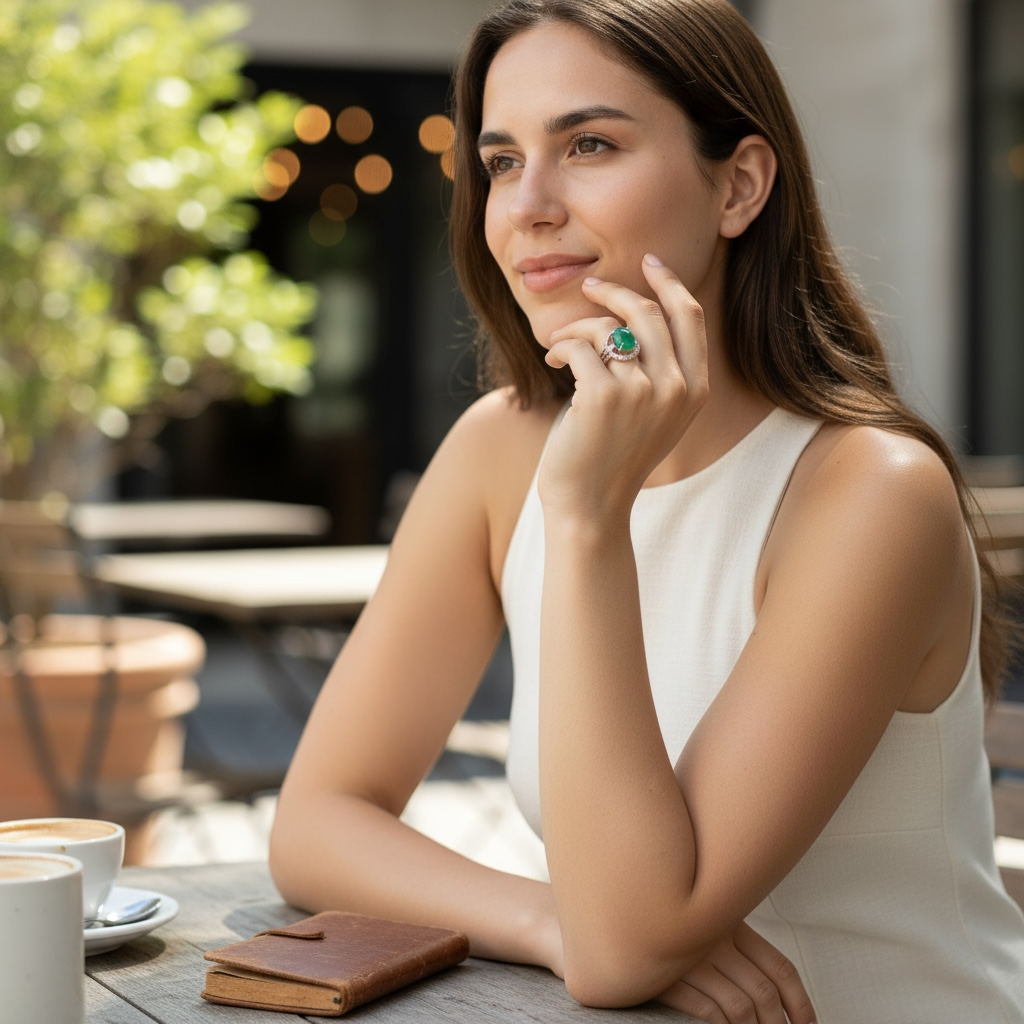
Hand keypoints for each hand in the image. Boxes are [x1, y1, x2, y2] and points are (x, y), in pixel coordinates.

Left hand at [538, 254, 708, 523]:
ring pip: (607, 326)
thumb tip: (636, 308)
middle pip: (649, 310)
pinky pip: (579, 345)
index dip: (669, 282)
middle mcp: (677, 388)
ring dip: (577, 327)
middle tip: (590, 286)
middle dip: (614, 292)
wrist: (591, 507)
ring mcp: (642, 392)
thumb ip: (659, 369)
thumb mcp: (654, 414)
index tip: (649, 263)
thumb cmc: (614, 457)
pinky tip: (552, 358)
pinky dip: (561, 345)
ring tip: (561, 343)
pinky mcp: (603, 397)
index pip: (690, 315)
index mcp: (696, 390)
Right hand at [657, 923, 815, 1023]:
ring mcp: (691, 956)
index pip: (780, 967)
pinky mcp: (666, 976)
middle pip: (764, 992)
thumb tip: (770, 989)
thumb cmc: (662, 926)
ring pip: (741, 1007)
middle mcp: (715, 937)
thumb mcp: (704, 926)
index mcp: (730, 922)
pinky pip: (707, 1011)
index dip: (801, 1002)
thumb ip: (733, 944)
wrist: (609, 922)